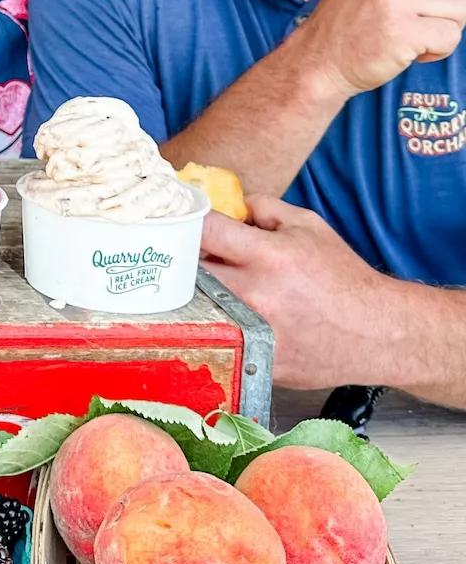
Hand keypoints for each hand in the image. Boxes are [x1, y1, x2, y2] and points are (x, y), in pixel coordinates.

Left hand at [200, 195, 394, 389]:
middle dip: (187, 263)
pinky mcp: (254, 360)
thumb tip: (227, 203)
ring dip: (196, 297)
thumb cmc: (342, 277)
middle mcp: (256, 293)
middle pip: (190, 273)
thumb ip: (264, 208)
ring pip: (196, 309)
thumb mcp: (308, 226)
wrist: (377, 333)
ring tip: (213, 291)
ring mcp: (252, 331)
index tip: (186, 226)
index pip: (205, 231)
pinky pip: (217, 338)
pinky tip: (232, 320)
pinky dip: (217, 326)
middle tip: (195, 261)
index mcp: (268, 255)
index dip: (190, 224)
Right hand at [293, 0, 465, 99]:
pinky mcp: (400, 31)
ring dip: (448, 27)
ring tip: (417, 35)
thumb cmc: (348, 25)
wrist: (315, 63)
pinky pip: (451, 36)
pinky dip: (439, 50)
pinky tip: (412, 51)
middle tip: (426, 20)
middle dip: (455, 3)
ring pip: (462, 6)